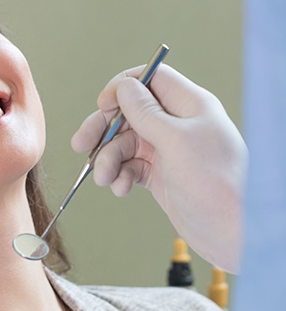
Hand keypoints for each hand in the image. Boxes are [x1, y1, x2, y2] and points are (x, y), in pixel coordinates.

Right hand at [71, 64, 246, 272]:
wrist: (231, 231)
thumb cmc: (216, 182)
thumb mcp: (176, 140)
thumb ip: (145, 112)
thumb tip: (123, 87)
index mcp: (189, 105)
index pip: (150, 79)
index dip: (123, 88)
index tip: (103, 105)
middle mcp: (177, 124)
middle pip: (129, 113)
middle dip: (103, 129)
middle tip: (81, 144)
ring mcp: (167, 150)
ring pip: (124, 144)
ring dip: (108, 159)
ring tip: (105, 178)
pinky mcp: (160, 174)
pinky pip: (129, 166)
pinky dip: (120, 176)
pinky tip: (121, 188)